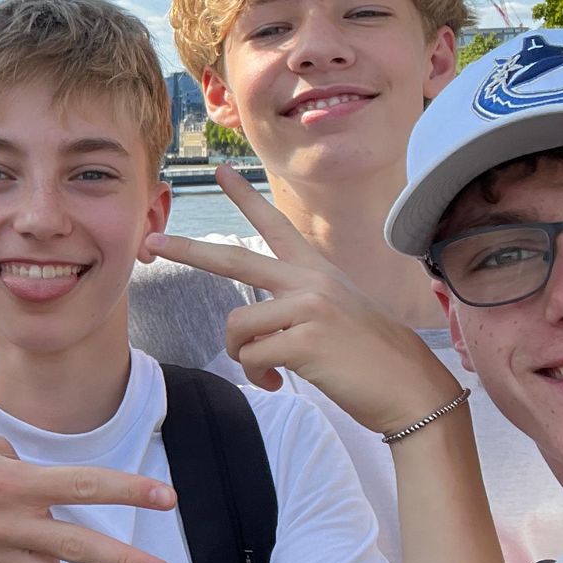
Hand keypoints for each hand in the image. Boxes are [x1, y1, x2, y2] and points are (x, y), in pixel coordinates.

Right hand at [0, 390, 175, 562]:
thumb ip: (31, 483)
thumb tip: (54, 517)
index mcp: (11, 481)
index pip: (85, 486)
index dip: (130, 492)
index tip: (168, 498)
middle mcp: (1, 522)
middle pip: (80, 546)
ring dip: (49, 555)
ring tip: (24, 531)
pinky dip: (12, 562)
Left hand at [146, 166, 459, 435]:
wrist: (410, 389)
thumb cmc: (371, 360)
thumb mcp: (335, 317)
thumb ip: (294, 309)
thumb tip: (250, 335)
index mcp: (317, 272)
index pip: (275, 227)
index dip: (246, 198)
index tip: (221, 172)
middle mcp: (310, 281)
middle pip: (233, 261)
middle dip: (186, 251)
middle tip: (151, 243)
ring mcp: (308, 307)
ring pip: (236, 327)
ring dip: (243, 356)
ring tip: (270, 369)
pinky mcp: (304, 339)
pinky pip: (251, 356)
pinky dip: (258, 374)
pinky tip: (280, 381)